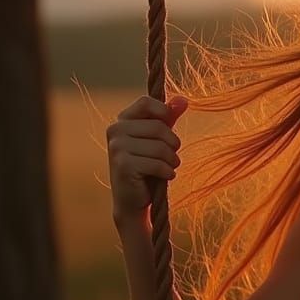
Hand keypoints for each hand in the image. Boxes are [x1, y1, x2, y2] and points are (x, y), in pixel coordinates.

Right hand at [107, 94, 187, 224]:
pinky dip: (167, 172)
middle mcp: (115, 130)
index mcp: (122, 120)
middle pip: (159, 127)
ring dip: (172, 161)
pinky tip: (163, 177)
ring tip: (167, 168)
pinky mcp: (123, 165)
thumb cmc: (148, 167)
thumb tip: (184, 99)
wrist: (133, 200)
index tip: (169, 129)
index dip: (165, 113)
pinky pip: (158, 164)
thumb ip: (169, 118)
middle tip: (171, 158)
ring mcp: (117, 148)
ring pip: (161, 147)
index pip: (147, 102)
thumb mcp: (159, 140)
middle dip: (173, 145)